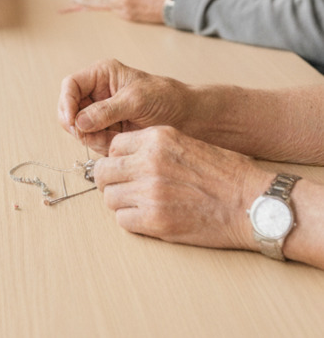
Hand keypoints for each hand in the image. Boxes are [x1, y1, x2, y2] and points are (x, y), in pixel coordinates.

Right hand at [58, 58, 192, 153]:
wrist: (189, 117)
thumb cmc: (167, 98)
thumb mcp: (136, 100)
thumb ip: (106, 110)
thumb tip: (79, 122)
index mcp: (101, 75)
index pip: (71, 85)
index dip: (66, 102)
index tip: (71, 121)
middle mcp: (97, 93)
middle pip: (70, 109)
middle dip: (79, 125)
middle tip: (91, 137)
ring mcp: (101, 113)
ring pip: (80, 128)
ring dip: (93, 138)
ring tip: (116, 139)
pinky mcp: (107, 129)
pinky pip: (93, 140)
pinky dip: (102, 145)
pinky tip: (120, 143)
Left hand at [92, 126, 271, 250]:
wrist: (255, 204)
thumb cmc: (228, 174)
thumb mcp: (188, 143)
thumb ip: (154, 147)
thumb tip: (125, 158)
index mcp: (156, 138)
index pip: (113, 148)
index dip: (117, 161)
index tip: (126, 169)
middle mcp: (148, 162)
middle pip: (103, 173)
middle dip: (111, 182)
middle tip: (124, 189)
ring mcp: (150, 192)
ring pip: (110, 198)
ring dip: (121, 203)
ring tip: (141, 205)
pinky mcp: (155, 220)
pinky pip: (122, 220)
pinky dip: (132, 221)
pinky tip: (149, 218)